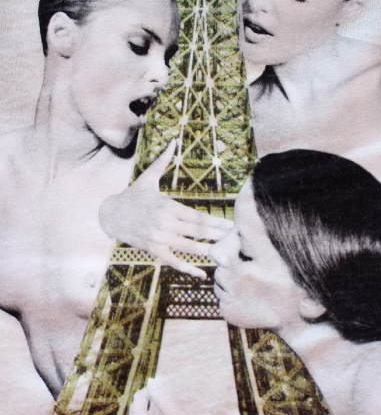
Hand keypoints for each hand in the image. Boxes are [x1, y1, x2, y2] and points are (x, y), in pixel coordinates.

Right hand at [99, 140, 232, 278]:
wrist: (111, 216)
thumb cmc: (133, 196)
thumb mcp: (147, 178)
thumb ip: (162, 161)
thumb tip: (173, 141)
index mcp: (167, 206)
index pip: (197, 216)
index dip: (215, 222)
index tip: (230, 225)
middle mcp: (164, 224)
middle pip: (197, 232)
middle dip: (217, 236)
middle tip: (236, 240)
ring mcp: (159, 239)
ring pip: (189, 247)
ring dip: (208, 252)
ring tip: (226, 256)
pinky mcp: (154, 250)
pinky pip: (174, 261)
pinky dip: (188, 268)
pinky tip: (202, 273)